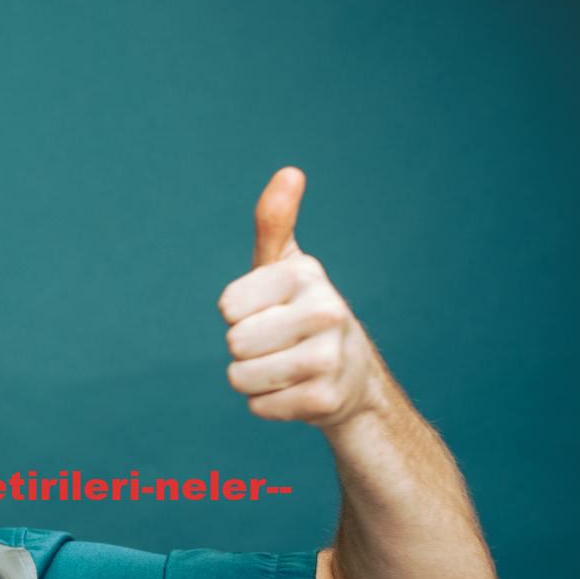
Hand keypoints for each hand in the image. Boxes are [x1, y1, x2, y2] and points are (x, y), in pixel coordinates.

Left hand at [218, 167, 381, 428]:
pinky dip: (267, 404)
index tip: (267, 312)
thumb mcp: (284, 267)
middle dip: (244, 350)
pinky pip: (257, 407)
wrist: (351, 376)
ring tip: (283, 367)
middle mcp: (326, 313)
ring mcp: (328, 359)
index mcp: (307, 276)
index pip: (228, 307)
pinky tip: (295, 392)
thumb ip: (274, 223)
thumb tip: (290, 172)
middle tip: (276, 344)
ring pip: (240, 378)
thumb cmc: (301, 313)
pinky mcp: (323, 401)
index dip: (238, 314)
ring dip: (252, 378)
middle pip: (234, 343)